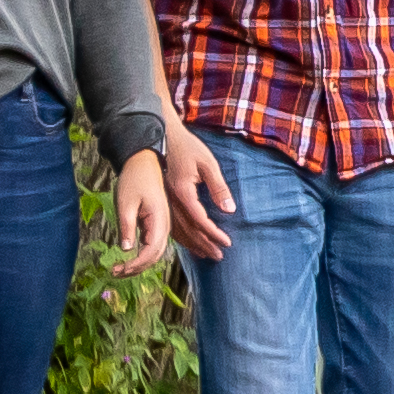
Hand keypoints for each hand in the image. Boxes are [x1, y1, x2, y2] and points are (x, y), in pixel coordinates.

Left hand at [108, 149, 179, 270]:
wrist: (143, 162)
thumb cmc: (134, 179)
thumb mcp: (126, 202)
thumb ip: (127, 226)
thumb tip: (126, 250)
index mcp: (159, 219)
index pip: (151, 251)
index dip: (136, 264)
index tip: (119, 269)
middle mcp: (164, 225)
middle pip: (154, 256)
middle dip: (136, 269)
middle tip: (115, 273)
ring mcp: (161, 225)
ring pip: (154, 253)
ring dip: (138, 264)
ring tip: (118, 270)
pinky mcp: (155, 224)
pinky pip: (151, 245)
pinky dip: (140, 256)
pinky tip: (126, 260)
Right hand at [162, 124, 239, 254]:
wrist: (164, 137)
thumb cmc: (188, 148)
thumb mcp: (208, 164)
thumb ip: (219, 188)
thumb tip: (229, 209)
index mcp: (182, 192)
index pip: (200, 220)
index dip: (214, 233)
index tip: (227, 243)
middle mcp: (171, 200)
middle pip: (188, 229)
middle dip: (205, 244)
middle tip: (219, 256)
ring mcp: (165, 201)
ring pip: (178, 230)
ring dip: (193, 244)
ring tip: (206, 255)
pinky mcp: (164, 200)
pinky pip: (171, 223)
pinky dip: (182, 236)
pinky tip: (189, 243)